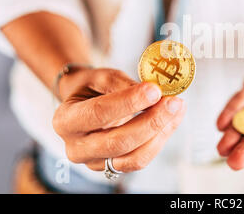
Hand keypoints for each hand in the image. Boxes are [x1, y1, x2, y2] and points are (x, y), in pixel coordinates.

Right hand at [52, 68, 185, 172]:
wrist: (83, 103)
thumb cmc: (90, 88)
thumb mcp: (100, 77)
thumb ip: (122, 83)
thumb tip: (152, 92)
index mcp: (65, 120)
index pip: (99, 113)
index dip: (129, 102)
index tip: (154, 90)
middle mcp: (76, 147)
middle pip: (118, 142)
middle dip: (151, 121)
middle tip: (173, 102)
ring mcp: (95, 162)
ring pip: (134, 157)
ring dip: (161, 133)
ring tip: (177, 109)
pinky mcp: (113, 167)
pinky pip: (140, 159)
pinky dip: (160, 140)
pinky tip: (172, 120)